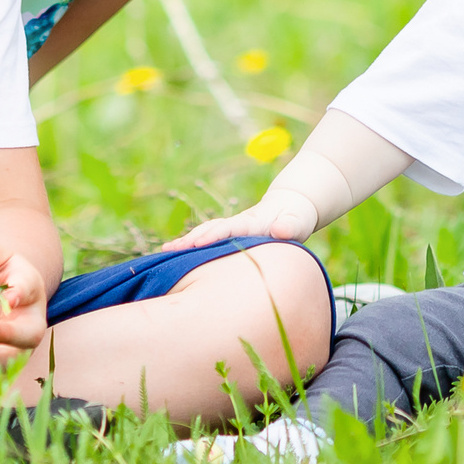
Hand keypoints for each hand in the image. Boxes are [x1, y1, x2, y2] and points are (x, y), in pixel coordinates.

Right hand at [160, 186, 318, 250]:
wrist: (291, 207)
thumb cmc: (296, 218)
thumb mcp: (299, 221)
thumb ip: (291, 225)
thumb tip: (280, 230)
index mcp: (251, 223)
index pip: (229, 229)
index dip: (213, 236)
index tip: (197, 243)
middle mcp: (237, 225)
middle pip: (209, 230)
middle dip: (189, 239)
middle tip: (168, 250)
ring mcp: (232, 230)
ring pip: (205, 234)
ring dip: (186, 243)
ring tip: (164, 253)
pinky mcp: (230, 237)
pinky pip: (207, 241)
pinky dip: (191, 247)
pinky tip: (175, 256)